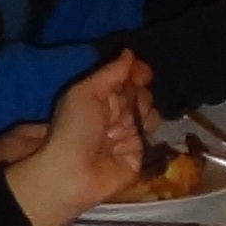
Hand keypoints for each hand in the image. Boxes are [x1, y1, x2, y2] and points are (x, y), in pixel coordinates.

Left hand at [6, 56, 147, 225]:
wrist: (73, 173)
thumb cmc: (74, 129)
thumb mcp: (87, 92)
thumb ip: (110, 72)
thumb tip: (130, 52)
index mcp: (100, 98)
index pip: (125, 79)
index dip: (136, 73)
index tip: (143, 72)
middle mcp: (115, 115)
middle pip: (141, 95)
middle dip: (140, 94)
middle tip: (129, 103)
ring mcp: (128, 135)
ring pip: (151, 114)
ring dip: (145, 112)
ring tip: (128, 123)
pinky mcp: (139, 155)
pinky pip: (153, 137)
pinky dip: (148, 132)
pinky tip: (138, 132)